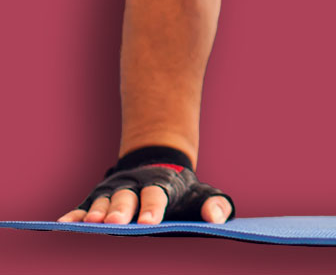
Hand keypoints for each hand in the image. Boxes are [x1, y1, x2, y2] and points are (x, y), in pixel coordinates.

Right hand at [57, 145, 233, 224]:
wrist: (161, 167)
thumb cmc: (184, 192)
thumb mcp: (203, 194)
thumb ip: (215, 205)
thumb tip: (217, 218)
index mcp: (162, 184)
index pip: (157, 195)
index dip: (153, 208)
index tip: (150, 223)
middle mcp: (134, 185)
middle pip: (127, 198)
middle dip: (122, 211)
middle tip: (118, 223)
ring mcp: (114, 191)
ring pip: (104, 201)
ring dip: (98, 212)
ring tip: (92, 223)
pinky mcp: (98, 198)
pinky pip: (83, 206)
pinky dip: (74, 215)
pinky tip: (64, 223)